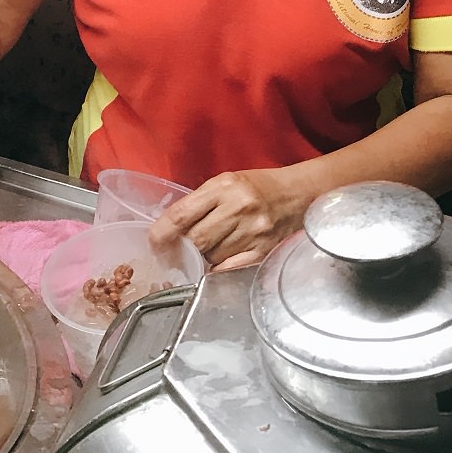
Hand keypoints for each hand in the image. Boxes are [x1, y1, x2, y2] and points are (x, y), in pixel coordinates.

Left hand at [148, 168, 314, 269]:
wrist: (298, 195)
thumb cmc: (256, 187)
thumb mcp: (225, 182)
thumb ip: (199, 203)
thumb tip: (170, 229)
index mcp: (223, 187)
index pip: (181, 214)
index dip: (161, 232)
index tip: (153, 243)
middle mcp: (238, 209)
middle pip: (196, 240)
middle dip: (181, 249)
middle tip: (175, 253)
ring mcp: (253, 232)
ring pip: (212, 257)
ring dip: (203, 259)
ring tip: (207, 250)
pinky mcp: (265, 251)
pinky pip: (231, 269)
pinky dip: (218, 270)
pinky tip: (217, 264)